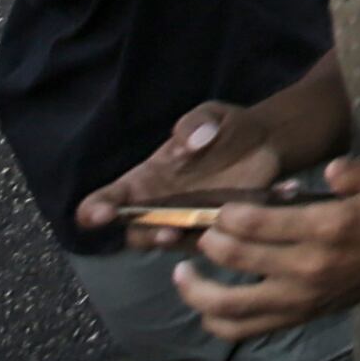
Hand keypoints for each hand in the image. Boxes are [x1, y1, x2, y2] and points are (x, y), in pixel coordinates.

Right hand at [85, 100, 282, 234]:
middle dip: (143, 235)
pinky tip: (222, 230)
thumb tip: (190, 143)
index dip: (94, 211)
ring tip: (183, 232)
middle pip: (134, 233)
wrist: (265, 141)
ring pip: (168, 244)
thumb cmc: (225, 127)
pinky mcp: (212, 230)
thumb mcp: (210, 115)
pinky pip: (203, 245)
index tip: (101, 213)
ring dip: (174, 243)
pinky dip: (209, 243)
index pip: (103, 202)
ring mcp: (184, 221)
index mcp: (143, 180)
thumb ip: (196, 123)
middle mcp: (157, 206)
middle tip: (164, 229)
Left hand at [183, 157, 359, 336]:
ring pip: (233, 306)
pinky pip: (248, 329)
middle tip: (201, 230)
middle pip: (238, 260)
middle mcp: (310, 267)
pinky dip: (219, 322)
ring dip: (198, 292)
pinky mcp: (304, 314)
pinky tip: (206, 305)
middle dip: (211, 242)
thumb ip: (352, 171)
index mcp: (328, 228)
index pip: (258, 224)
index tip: (220, 208)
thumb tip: (326, 171)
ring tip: (181, 275)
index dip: (229, 216)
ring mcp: (304, 297)